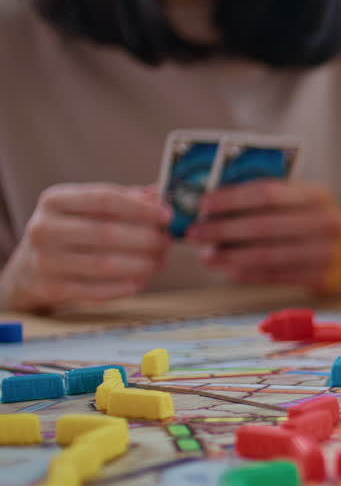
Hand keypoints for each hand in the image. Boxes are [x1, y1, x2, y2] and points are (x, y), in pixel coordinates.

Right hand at [0, 183, 170, 310]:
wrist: (27, 270)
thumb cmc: (69, 233)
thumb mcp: (85, 209)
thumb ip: (123, 199)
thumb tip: (161, 193)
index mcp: (55, 200)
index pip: (105, 199)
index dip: (141, 208)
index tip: (167, 216)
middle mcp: (45, 228)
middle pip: (107, 233)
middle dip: (146, 239)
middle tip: (167, 242)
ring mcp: (45, 260)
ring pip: (105, 264)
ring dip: (141, 264)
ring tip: (159, 262)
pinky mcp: (51, 289)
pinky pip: (97, 291)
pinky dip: (124, 287)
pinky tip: (141, 281)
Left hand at [189, 181, 340, 290]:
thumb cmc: (315, 221)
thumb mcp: (303, 201)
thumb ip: (269, 198)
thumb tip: (214, 202)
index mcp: (316, 195)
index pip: (267, 193)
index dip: (231, 199)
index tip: (203, 204)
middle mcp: (323, 223)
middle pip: (263, 226)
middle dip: (222, 230)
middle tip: (194, 233)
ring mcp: (324, 253)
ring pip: (266, 255)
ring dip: (230, 256)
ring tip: (205, 255)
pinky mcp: (320, 277)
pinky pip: (275, 276)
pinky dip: (248, 273)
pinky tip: (229, 269)